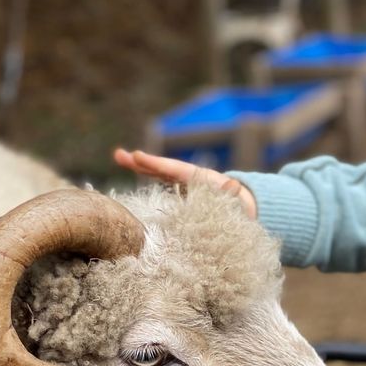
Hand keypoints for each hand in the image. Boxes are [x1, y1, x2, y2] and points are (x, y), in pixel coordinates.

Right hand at [113, 148, 256, 218]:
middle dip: (143, 162)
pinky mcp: (182, 195)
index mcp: (202, 179)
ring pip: (160, 174)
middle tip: (120, 155)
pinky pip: (163, 186)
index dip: (156, 164)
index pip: (176, 169)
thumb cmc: (240, 207)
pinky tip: (134, 173)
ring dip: (141, 167)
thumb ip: (233, 194)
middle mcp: (191, 179)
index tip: (137, 156)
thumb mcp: (238, 201)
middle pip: (164, 168)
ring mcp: (185, 185)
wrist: (245, 209)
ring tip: (120, 157)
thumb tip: (234, 186)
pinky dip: (150, 179)